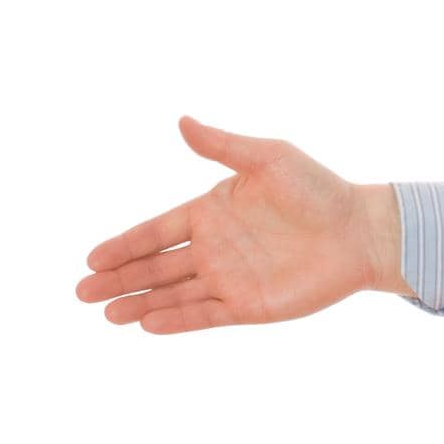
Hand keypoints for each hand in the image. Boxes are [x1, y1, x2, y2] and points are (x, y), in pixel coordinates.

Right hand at [76, 116, 388, 333]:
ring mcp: (230, 278)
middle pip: (157, 266)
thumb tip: (182, 120)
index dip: (125, 244)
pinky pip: (204, 315)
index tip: (92, 258)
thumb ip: (223, 146)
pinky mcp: (250, 305)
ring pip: (173, 294)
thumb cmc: (319, 188)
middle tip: (82, 292)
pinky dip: (176, 320)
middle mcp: (216, 247)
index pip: (158, 231)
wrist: (361, 230)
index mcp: (214, 211)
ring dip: (140, 302)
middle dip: (119, 278)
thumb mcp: (270, 158)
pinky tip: (147, 323)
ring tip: (106, 313)